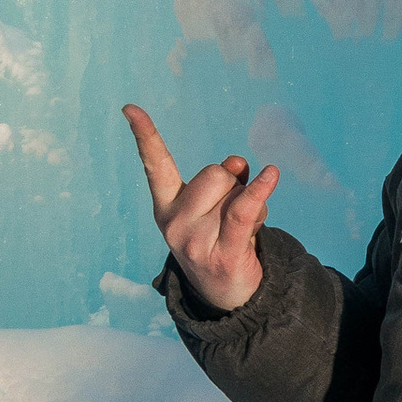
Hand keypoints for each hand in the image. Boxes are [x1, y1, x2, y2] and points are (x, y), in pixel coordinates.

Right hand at [122, 103, 277, 314]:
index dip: (145, 135)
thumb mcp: (217, 205)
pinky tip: (272, 174)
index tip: (130, 107)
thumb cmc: (222, 238)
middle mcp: (175, 223)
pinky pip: (246, 209)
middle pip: (215, 173)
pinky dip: (262, 190)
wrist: (227, 295)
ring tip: (245, 228)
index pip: (155, 165)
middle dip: (234, 184)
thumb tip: (237, 163)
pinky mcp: (223, 254)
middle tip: (233, 214)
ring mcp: (196, 241)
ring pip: (236, 191)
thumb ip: (225, 179)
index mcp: (166, 206)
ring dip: (253, 202)